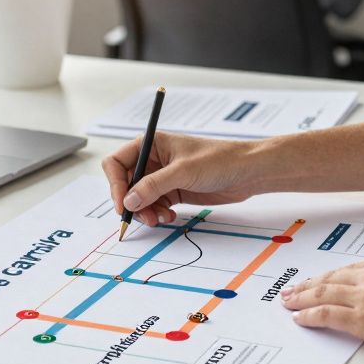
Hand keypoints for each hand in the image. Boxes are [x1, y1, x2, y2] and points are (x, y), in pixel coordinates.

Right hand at [102, 133, 264, 226]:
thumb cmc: (219, 160)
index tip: (123, 204)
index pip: (117, 162)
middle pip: (126, 184)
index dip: (115, 184)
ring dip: (145, 211)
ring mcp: (163, 177)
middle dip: (132, 202)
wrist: (248, 172)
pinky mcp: (173, 191)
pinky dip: (157, 214)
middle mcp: (153, 160)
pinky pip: (154, 206)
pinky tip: (170, 216)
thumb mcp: (183, 172)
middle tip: (143, 218)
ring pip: (139, 198)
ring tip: (161, 219)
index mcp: (151, 144)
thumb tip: (128, 200)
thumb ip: (153, 186)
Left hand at [280, 252, 363, 363]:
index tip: (318, 280)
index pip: (350, 268)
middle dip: (308, 285)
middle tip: (292, 289)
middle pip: (331, 278)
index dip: (330, 276)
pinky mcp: (363, 320)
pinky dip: (309, 316)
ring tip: (289, 302)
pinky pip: (326, 315)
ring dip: (301, 298)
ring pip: (323, 294)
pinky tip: (300, 318)